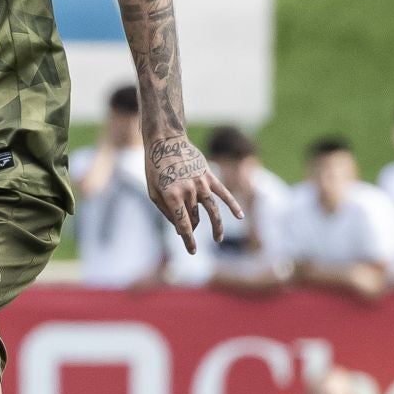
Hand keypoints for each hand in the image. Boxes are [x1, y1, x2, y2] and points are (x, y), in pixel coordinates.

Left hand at [145, 133, 241, 253]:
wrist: (166, 141)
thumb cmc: (155, 168)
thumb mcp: (153, 191)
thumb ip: (166, 210)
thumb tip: (180, 227)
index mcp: (172, 196)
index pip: (183, 225)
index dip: (188, 240)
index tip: (192, 251)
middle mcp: (188, 191)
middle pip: (195, 218)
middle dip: (192, 226)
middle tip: (189, 227)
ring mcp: (201, 184)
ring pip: (213, 211)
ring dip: (217, 227)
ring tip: (218, 239)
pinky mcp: (209, 176)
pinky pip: (224, 193)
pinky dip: (233, 205)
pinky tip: (240, 216)